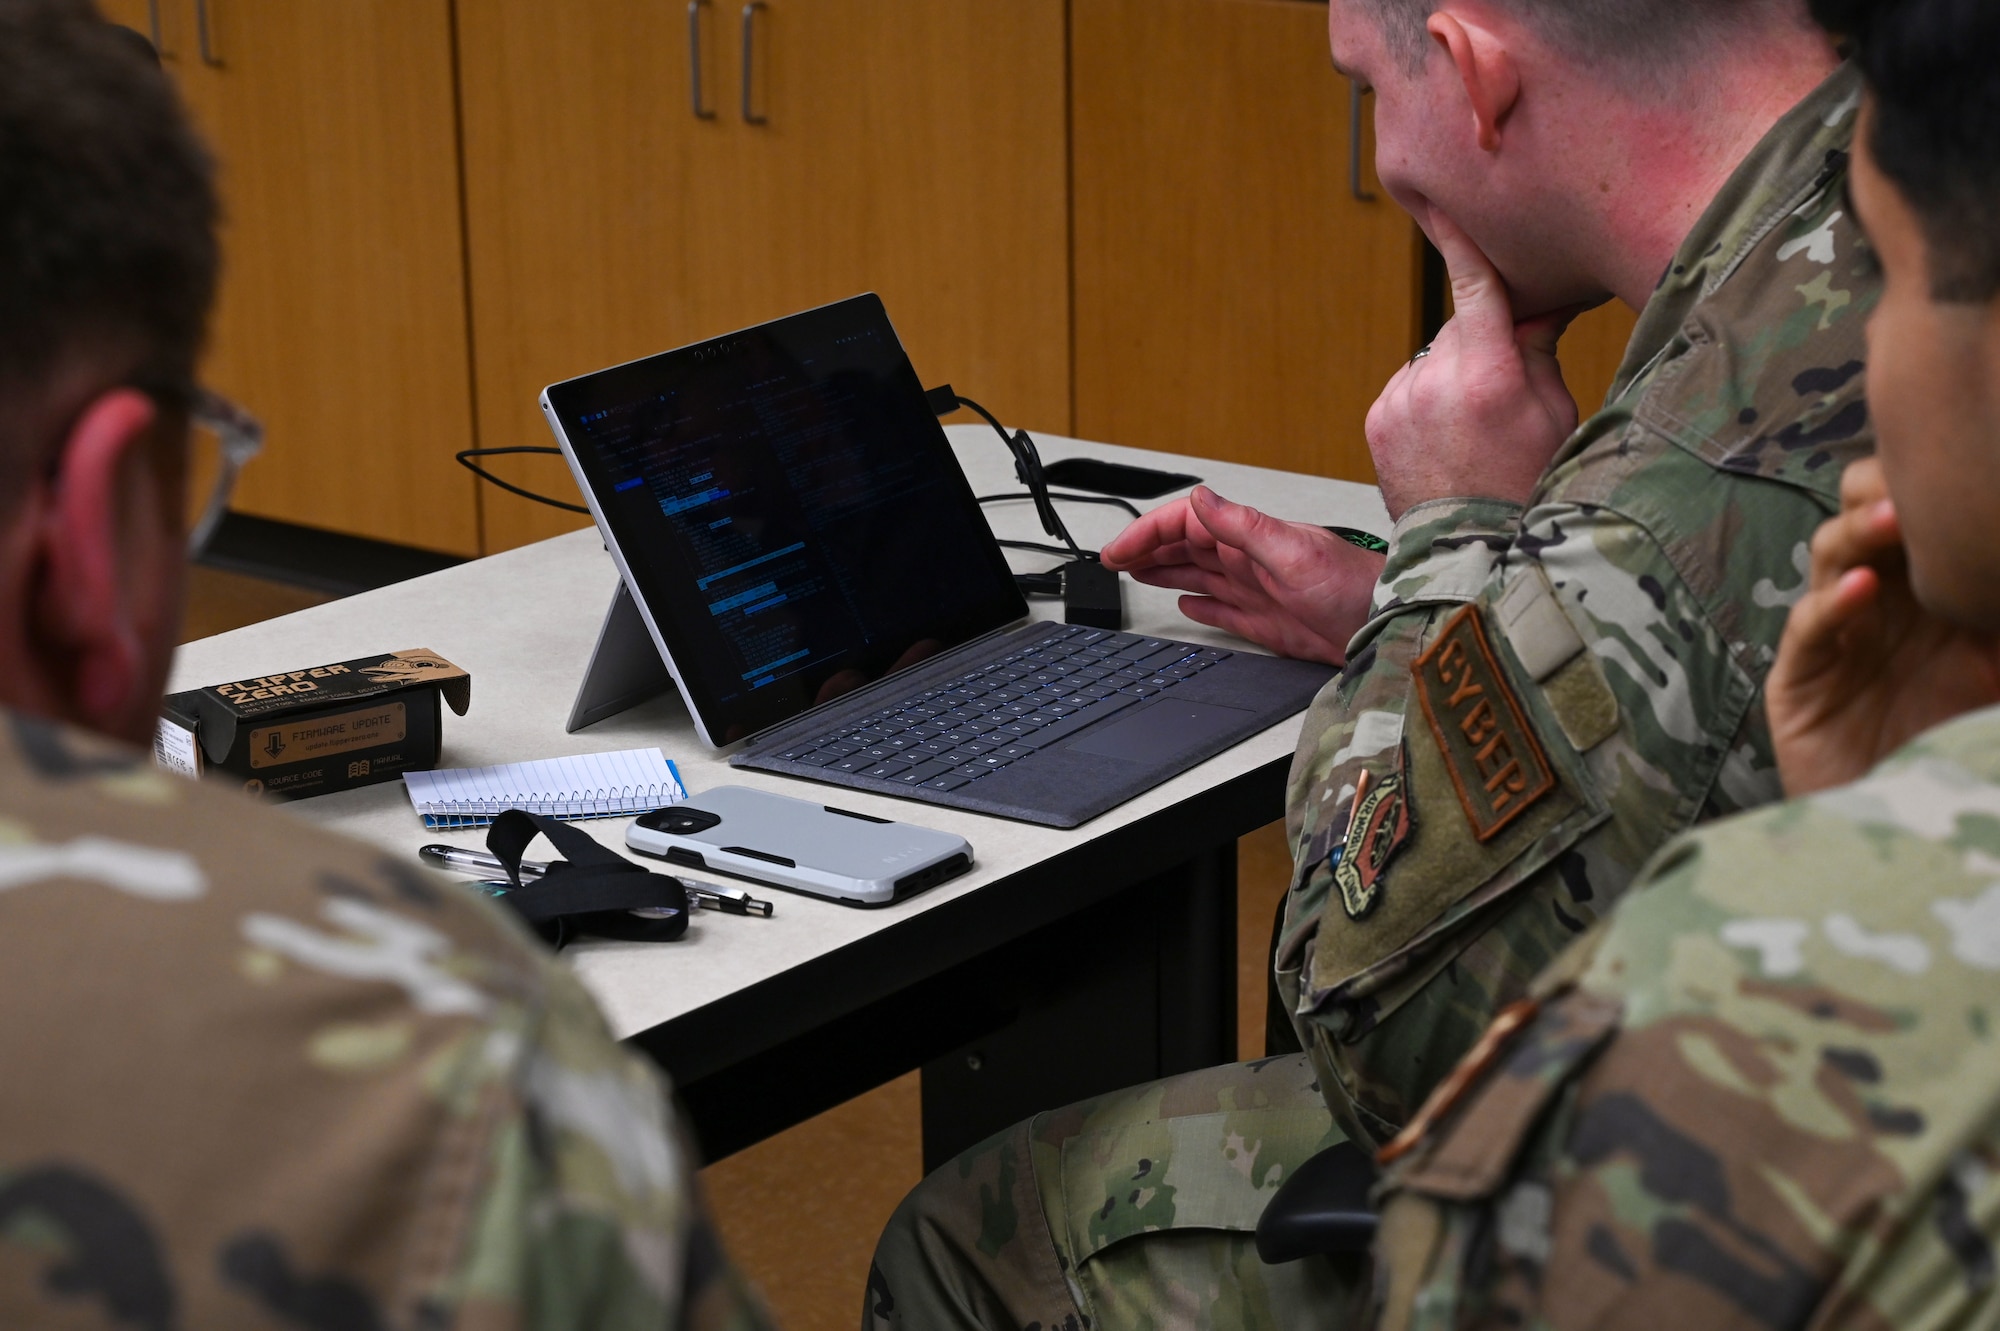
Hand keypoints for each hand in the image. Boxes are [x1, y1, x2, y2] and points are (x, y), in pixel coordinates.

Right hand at [1099, 486, 1382, 664]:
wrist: (1389, 626)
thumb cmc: (1354, 586)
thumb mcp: (1292, 550)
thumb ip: (1242, 526)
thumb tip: (1200, 498)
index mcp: (1250, 538)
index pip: (1185, 524)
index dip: (1146, 533)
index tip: (1117, 549)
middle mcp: (1250, 560)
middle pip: (1184, 548)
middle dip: (1146, 550)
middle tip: (1112, 560)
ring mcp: (1257, 590)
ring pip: (1197, 576)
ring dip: (1164, 572)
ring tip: (1134, 574)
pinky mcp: (1267, 621)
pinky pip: (1222, 610)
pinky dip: (1200, 606)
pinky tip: (1186, 604)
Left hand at [1366, 211, 1580, 520]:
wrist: (1474, 552)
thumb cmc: (1529, 486)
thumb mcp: (1555, 413)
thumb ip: (1537, 348)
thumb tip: (1535, 304)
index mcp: (1488, 372)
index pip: (1473, 286)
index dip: (1459, 241)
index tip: (1439, 201)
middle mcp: (1434, 380)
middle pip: (1459, 327)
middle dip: (1483, 343)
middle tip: (1506, 392)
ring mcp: (1399, 401)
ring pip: (1432, 359)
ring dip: (1452, 375)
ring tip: (1474, 431)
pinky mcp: (1377, 421)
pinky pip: (1407, 388)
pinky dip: (1426, 400)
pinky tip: (1447, 440)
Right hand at [1768, 458, 1999, 795]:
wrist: (1922, 841)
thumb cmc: (1969, 757)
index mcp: (1935, 594)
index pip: (1916, 512)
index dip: (1925, 481)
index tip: (1960, 465)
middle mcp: (1882, 606)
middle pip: (1862, 515)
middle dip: (1881, 491)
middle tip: (1916, 485)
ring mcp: (1837, 640)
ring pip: (1829, 556)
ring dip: (1858, 535)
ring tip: (1894, 521)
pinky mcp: (1800, 682)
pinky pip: (1808, 629)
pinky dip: (1832, 605)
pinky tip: (1862, 592)